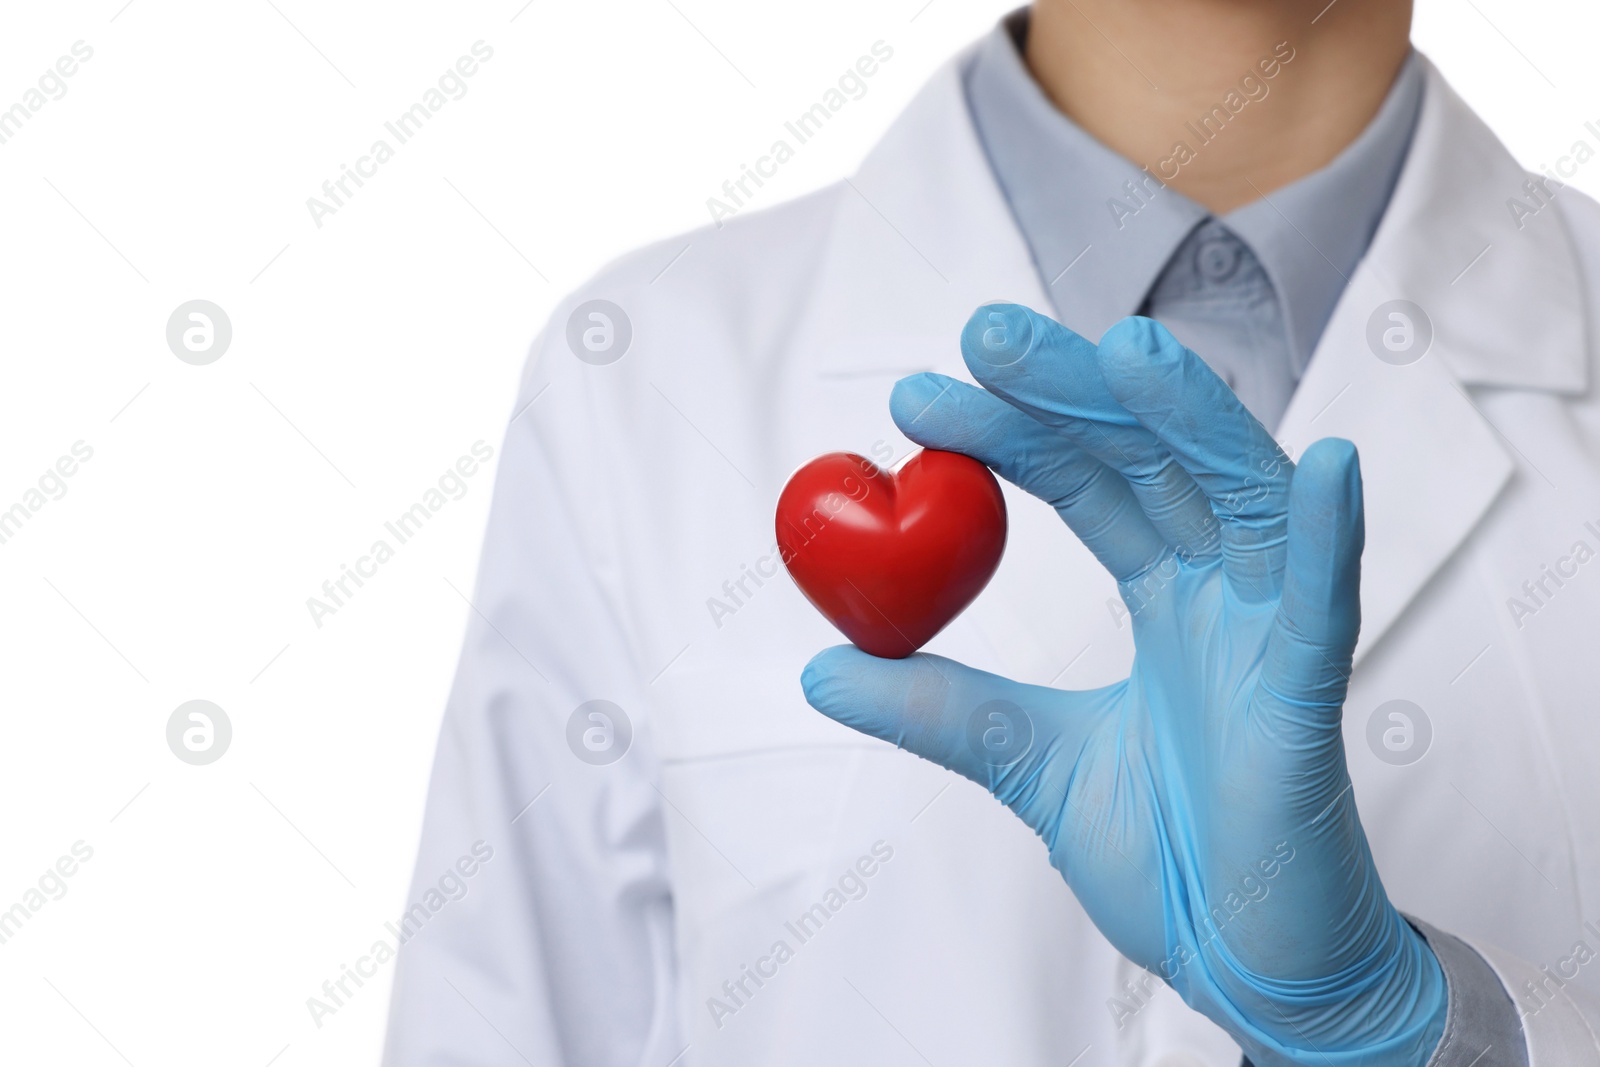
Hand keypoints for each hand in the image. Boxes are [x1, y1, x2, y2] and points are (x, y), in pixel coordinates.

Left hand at [801, 305, 1446, 1065]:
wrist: (1244, 962)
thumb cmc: (1167, 854)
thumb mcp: (1024, 764)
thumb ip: (939, 710)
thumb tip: (820, 671)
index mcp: (1165, 598)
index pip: (1086, 483)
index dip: (1011, 433)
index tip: (916, 399)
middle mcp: (1222, 594)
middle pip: (1152, 462)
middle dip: (1073, 393)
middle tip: (980, 334)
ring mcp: (1271, 636)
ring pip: (1239, 498)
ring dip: (1189, 420)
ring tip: (1126, 347)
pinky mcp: (1308, 701)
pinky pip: (1325, 607)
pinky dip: (1329, 533)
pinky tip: (1324, 461)